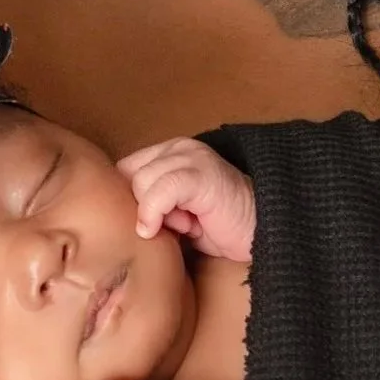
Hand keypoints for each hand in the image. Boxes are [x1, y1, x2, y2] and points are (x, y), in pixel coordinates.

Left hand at [117, 138, 256, 262]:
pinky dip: (158, 213)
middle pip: (129, 176)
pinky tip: (183, 227)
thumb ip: (149, 202)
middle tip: (177, 224)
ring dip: (158, 213)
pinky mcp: (200, 172)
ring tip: (188, 224)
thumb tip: (117, 213)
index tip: (155, 222)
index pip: (125, 170)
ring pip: (142, 183)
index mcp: (169, 152)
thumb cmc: (219, 226)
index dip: (132, 199)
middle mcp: (178, 148)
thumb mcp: (175, 213)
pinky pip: (159, 191)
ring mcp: (190, 157)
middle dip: (145, 207)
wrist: (262, 232)